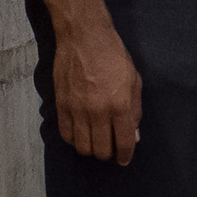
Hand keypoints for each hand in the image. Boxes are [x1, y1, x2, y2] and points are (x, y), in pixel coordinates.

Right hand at [52, 21, 143, 163]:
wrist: (83, 37)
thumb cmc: (113, 56)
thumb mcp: (133, 80)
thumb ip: (135, 111)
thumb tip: (134, 135)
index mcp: (120, 105)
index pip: (124, 143)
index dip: (125, 155)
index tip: (124, 159)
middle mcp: (98, 112)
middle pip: (101, 150)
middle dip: (108, 154)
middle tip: (111, 148)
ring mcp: (77, 110)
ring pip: (82, 147)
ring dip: (91, 149)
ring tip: (95, 142)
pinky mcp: (61, 105)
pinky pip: (66, 135)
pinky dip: (74, 140)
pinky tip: (80, 133)